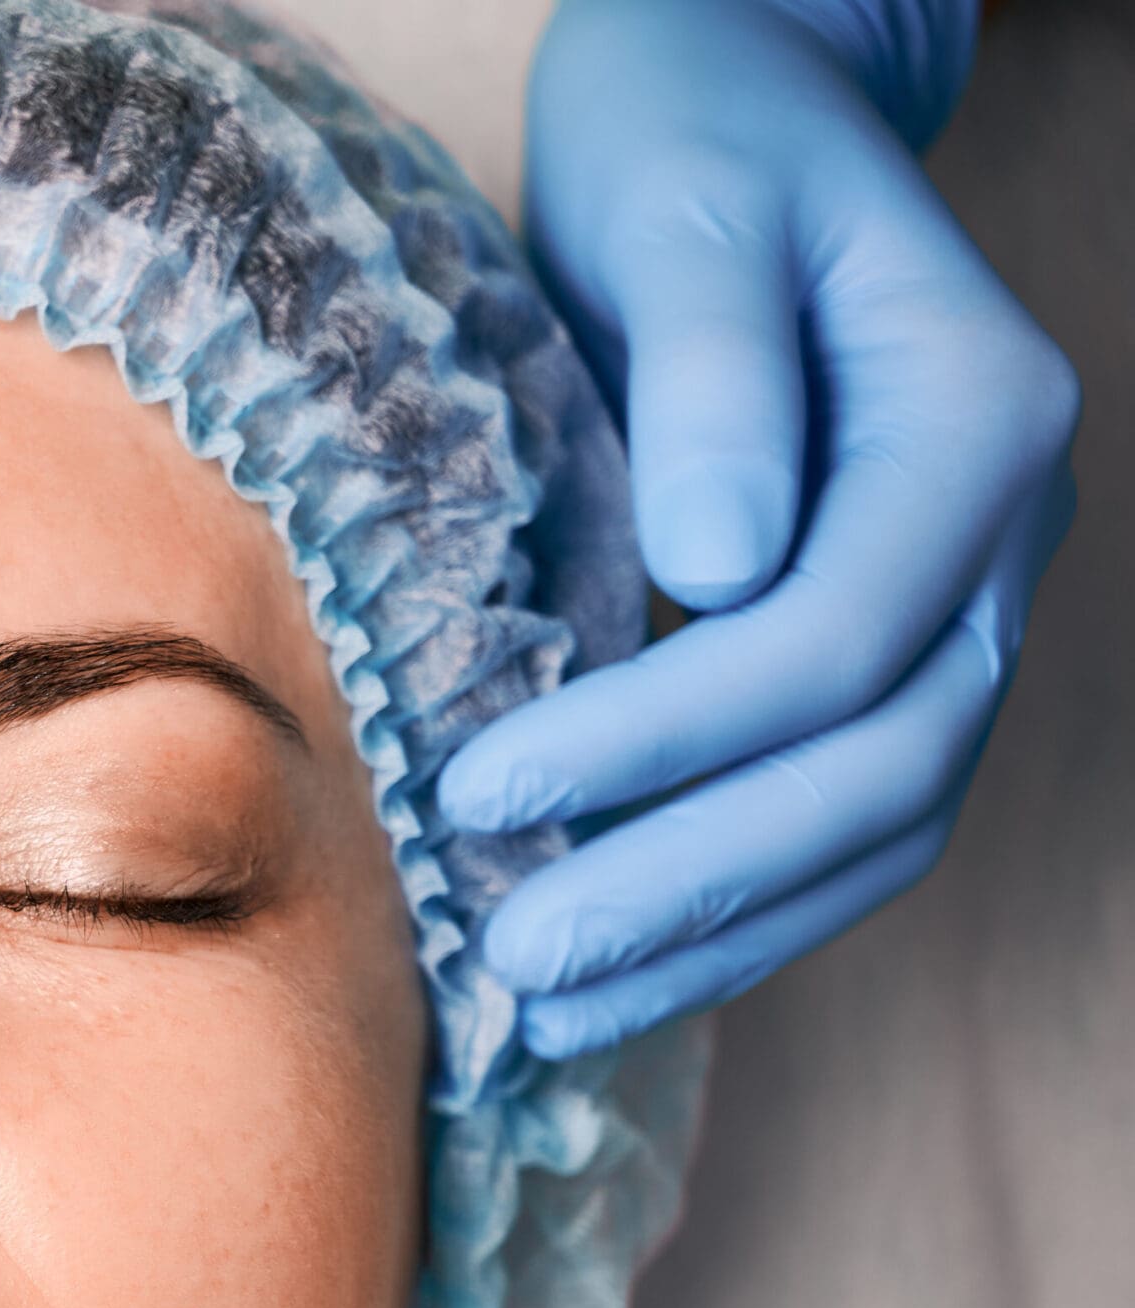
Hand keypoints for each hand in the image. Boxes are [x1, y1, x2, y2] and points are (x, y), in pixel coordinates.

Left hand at [440, 0, 1077, 1056]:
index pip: (831, 635)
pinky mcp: (882, 651)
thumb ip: (711, 379)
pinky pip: (842, 817)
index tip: (483, 792)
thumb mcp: (684, 218)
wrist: (734, 116)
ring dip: (718, 936)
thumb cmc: (693, 144)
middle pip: (879, 764)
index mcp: (976, 421)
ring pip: (879, 824)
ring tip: (550, 1014)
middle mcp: (1000, 533)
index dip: (661, 737)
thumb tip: (720, 562)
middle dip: (692, 880)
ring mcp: (962, 603)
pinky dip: (736, 909)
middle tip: (518, 963)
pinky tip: (614, 974)